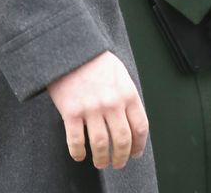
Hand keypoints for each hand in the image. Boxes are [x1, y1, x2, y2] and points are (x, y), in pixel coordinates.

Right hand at [47, 50, 148, 169]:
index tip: (135, 153)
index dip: (138, 145)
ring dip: (102, 159)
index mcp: (127, 93)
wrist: (71, 47)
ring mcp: (91, 108)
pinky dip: (78, 153)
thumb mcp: (120, 73)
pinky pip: (76, 141)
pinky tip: (80, 155)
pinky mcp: (71, 111)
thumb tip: (131, 121)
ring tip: (101, 163)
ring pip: (101, 145)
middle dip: (121, 157)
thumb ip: (127, 96)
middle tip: (117, 164)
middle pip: (122, 140)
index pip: (140, 127)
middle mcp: (112, 103)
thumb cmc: (96, 60)